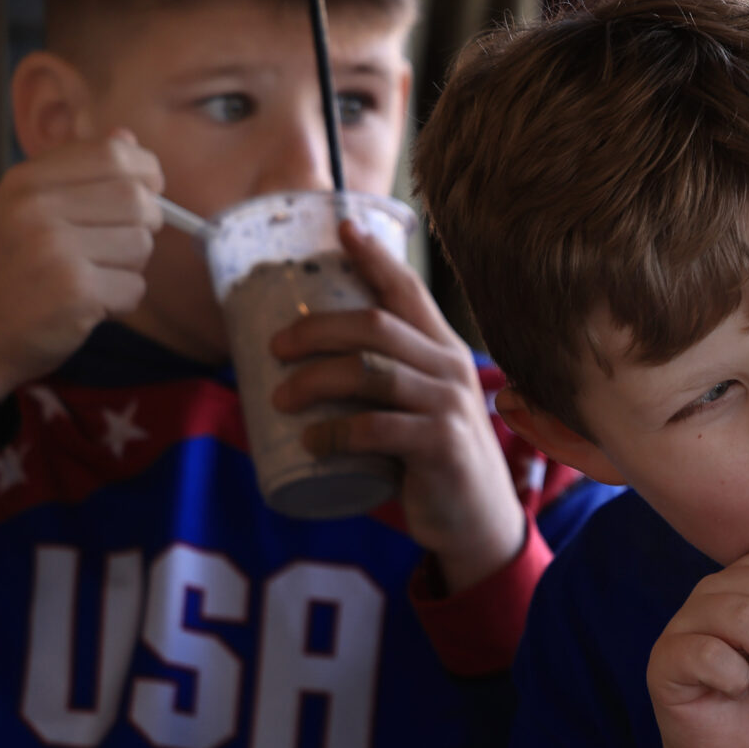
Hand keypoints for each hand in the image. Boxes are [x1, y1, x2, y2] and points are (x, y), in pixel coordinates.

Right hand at [0, 130, 163, 400]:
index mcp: (27, 180)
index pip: (113, 154)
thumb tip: (129, 138)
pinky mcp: (75, 291)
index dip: (145, 171)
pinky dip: (122, 300)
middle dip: (143, 225)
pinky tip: (90, 303)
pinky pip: (135, 287)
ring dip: (130, 267)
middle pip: (138, 200)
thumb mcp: (32, 208)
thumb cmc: (14, 269)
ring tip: (93, 276)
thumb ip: (81, 172)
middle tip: (116, 246)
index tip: (147, 190)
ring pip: (141, 245)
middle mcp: (38, 208)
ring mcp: (55, 249)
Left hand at [269, 219, 525, 591]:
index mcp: (442, 350)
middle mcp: (450, 368)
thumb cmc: (430, 458)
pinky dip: (336, 432)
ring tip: (279, 400)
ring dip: (314, 382)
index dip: (375, 256)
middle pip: (375, 325)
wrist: (474, 520)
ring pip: (369, 373)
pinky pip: (377, 428)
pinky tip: (311, 441)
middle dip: (315, 329)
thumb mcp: (415, 407)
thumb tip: (294, 366)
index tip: (341, 227)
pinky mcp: (442, 445)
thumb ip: (379, 382)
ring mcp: (449, 405)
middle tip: (274, 349)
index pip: (409, 291)